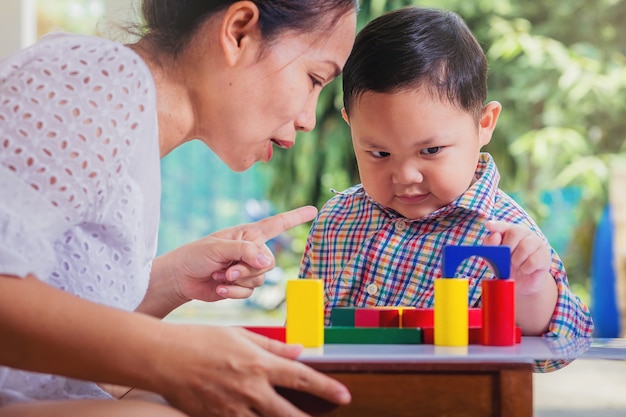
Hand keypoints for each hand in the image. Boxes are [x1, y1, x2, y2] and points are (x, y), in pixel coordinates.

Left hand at [144, 206, 316, 315]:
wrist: (181, 278)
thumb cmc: (196, 255)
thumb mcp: (218, 248)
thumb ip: (245, 251)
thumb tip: (268, 261)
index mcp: (248, 234)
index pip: (277, 224)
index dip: (296, 217)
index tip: (313, 210)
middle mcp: (251, 250)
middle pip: (269, 262)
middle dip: (249, 269)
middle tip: (227, 270)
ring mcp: (247, 269)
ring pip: (260, 279)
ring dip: (239, 281)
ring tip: (219, 276)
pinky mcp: (242, 286)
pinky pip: (250, 292)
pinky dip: (234, 292)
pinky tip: (219, 289)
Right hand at [157, 324, 350, 416]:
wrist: (163, 357)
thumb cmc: (201, 339)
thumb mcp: (240, 335)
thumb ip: (272, 346)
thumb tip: (299, 350)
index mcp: (259, 364)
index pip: (301, 378)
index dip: (326, 388)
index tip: (344, 396)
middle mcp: (250, 389)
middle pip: (288, 414)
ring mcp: (232, 409)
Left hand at [482, 220, 551, 294]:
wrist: (521, 283)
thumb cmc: (505, 267)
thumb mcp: (493, 258)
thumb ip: (490, 246)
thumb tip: (495, 235)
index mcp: (510, 231)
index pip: (503, 225)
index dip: (496, 225)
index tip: (488, 225)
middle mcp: (524, 233)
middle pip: (515, 232)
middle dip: (507, 247)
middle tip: (506, 258)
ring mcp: (537, 243)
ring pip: (525, 247)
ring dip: (516, 260)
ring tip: (516, 265)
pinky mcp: (545, 256)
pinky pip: (533, 261)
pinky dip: (525, 269)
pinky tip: (525, 270)